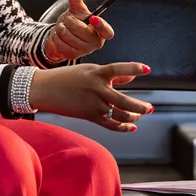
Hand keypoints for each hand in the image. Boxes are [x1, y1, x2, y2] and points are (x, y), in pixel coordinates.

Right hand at [29, 62, 152, 131]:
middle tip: (149, 108)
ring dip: (132, 117)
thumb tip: (131, 78)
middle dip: (139, 107)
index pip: (119, 69)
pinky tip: (131, 126)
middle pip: (123, 101)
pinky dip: (122, 127)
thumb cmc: (68, 77)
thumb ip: (112, 75)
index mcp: (97, 73)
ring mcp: (93, 104)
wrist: (45, 89)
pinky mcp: (88, 115)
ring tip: (140, 115)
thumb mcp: (89, 70)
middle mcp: (97, 89)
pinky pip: (109, 124)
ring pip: (118, 114)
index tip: (147, 70)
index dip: (134, 69)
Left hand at [43, 0, 113, 62]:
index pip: (107, 31)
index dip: (101, 26)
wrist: (61, 35)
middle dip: (70, 22)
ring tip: (63, 27)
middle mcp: (95, 42)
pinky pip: (62, 45)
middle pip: (82, 31)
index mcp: (100, 31)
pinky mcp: (73, 56)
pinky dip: (56, 37)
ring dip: (61, 29)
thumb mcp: (75, 9)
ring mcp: (84, 51)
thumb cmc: (73, 22)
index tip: (93, 18)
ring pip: (69, 37)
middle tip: (67, 20)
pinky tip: (59, 36)